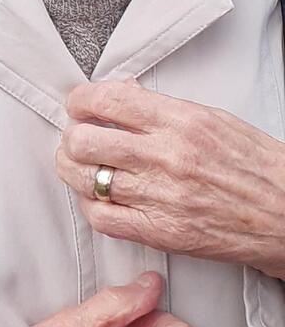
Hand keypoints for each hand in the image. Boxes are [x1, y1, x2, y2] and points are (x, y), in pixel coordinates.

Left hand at [56, 78, 284, 276]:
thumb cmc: (255, 166)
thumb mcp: (213, 119)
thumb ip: (162, 107)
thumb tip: (121, 94)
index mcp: (182, 121)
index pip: (107, 100)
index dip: (80, 101)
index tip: (78, 105)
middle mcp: (167, 157)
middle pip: (84, 141)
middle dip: (73, 137)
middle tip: (78, 138)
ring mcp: (162, 197)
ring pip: (86, 179)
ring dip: (75, 171)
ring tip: (81, 166)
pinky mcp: (161, 233)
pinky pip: (103, 219)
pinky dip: (93, 206)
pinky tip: (100, 198)